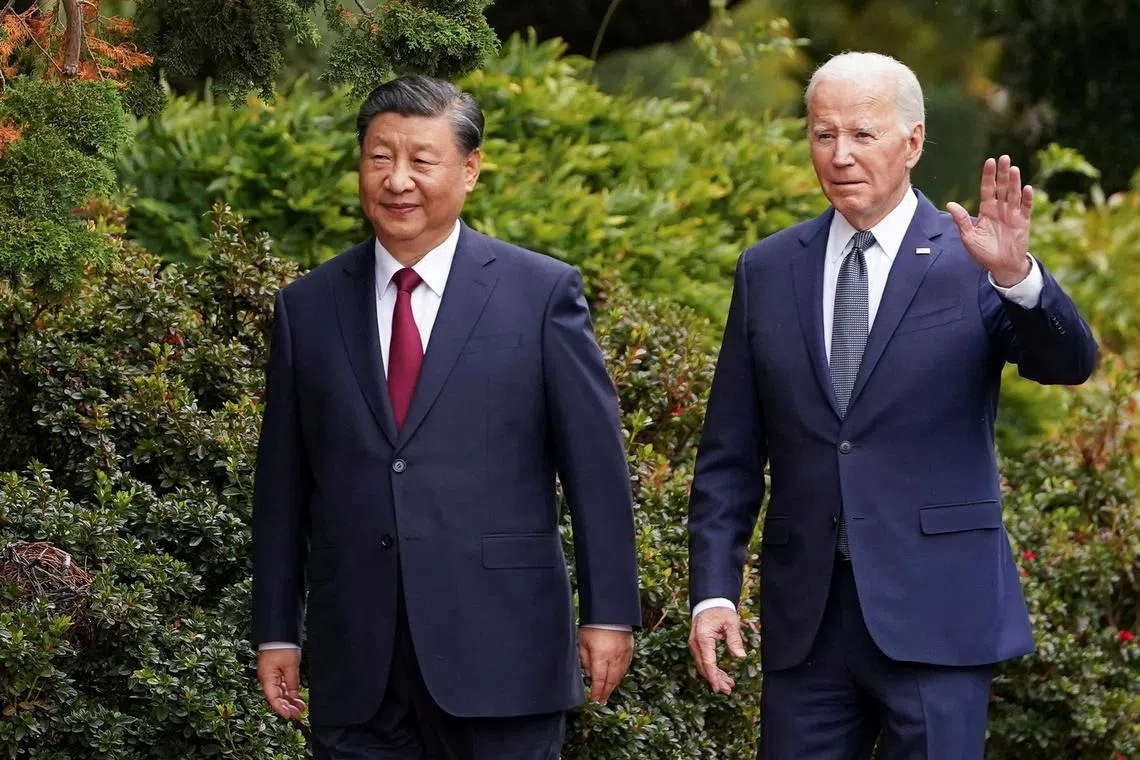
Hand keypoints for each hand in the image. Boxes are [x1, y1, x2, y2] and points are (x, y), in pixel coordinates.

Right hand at [257, 648, 306, 718]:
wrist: (280, 632)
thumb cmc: (282, 646)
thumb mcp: (290, 665)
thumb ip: (292, 682)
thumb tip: (294, 697)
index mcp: (267, 678)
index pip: (273, 698)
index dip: (281, 708)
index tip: (289, 715)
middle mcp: (268, 679)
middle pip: (277, 697)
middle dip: (287, 706)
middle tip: (298, 714)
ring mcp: (272, 676)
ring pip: (281, 692)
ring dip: (290, 701)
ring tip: (300, 708)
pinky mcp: (278, 672)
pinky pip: (283, 686)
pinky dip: (290, 692)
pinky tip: (297, 699)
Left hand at [578, 628, 632, 702]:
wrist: (610, 612)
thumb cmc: (593, 625)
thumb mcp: (582, 641)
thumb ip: (584, 659)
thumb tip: (587, 673)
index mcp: (600, 656)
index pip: (599, 679)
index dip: (597, 691)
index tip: (594, 699)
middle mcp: (613, 657)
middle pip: (610, 680)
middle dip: (605, 692)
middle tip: (601, 700)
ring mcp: (623, 653)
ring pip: (619, 675)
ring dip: (613, 685)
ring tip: (608, 692)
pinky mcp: (629, 649)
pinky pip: (625, 666)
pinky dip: (620, 675)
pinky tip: (616, 679)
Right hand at [689, 607, 745, 694]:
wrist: (709, 603)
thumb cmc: (720, 612)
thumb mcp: (731, 624)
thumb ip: (735, 640)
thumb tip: (741, 657)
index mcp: (703, 638)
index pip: (708, 662)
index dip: (714, 677)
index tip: (719, 688)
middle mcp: (695, 643)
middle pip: (704, 667)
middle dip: (715, 680)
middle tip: (728, 690)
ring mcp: (694, 645)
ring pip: (703, 666)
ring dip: (715, 676)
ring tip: (729, 686)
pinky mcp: (697, 646)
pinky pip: (704, 661)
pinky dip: (712, 669)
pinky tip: (722, 676)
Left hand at [946, 155, 1033, 286]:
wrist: (1001, 265)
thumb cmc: (983, 252)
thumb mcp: (969, 237)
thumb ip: (962, 220)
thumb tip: (950, 205)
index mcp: (987, 210)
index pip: (987, 188)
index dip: (988, 175)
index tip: (989, 161)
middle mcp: (1000, 208)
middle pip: (1002, 187)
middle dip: (1002, 173)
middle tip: (1003, 157)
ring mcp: (1013, 214)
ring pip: (1014, 194)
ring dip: (1014, 182)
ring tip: (1013, 168)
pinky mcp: (1023, 222)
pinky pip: (1026, 208)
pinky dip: (1027, 199)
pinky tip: (1027, 188)